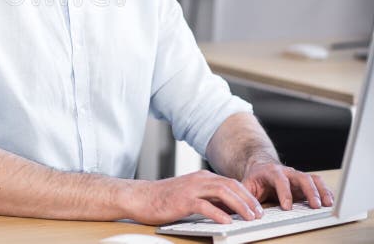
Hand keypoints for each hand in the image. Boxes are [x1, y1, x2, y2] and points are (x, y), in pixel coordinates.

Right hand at [128, 170, 263, 224]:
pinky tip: (227, 222)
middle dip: (248, 200)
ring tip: (249, 218)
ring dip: (239, 206)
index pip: (231, 183)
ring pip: (221, 193)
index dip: (247, 195)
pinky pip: (204, 205)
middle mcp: (198, 180)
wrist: (140, 197)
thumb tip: (227, 210)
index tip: (257, 208)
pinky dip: (218, 213)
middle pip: (230, 186)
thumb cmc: (163, 198)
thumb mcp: (189, 193)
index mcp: (201, 177)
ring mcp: (190, 189)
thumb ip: (207, 197)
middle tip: (259, 214)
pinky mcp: (182, 200)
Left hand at [241, 160, 333, 209]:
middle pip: (301, 177)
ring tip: (328, 204)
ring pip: (312, 179)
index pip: (280, 180)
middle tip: (315, 206)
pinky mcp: (305, 183)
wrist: (261, 167)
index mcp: (271, 172)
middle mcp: (287, 172)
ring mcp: (298, 177)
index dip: (284, 193)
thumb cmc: (255, 179)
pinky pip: (318, 184)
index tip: (287, 207)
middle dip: (309, 191)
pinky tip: (330, 202)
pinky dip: (326, 192)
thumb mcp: (247, 185)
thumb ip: (246, 195)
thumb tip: (247, 210)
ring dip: (322, 191)